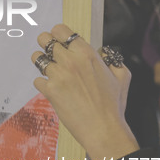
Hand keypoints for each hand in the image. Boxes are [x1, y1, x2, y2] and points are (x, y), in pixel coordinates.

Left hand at [31, 24, 138, 159]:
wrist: (103, 129)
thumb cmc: (113, 105)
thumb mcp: (122, 76)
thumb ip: (112, 59)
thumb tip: (103, 52)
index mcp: (87, 53)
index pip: (62, 30)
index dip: (57, 33)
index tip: (58, 39)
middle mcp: (70, 61)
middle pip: (45, 40)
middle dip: (46, 44)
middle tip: (49, 51)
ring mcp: (58, 75)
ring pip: (37, 58)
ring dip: (41, 62)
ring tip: (49, 69)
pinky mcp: (49, 90)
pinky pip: (37, 80)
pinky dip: (43, 84)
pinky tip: (52, 89)